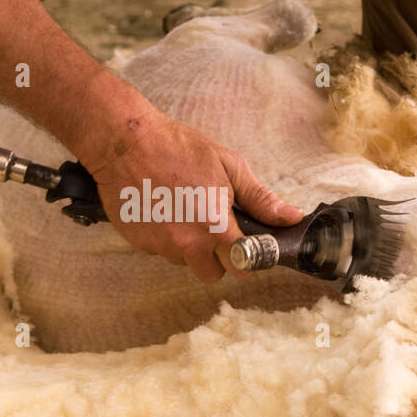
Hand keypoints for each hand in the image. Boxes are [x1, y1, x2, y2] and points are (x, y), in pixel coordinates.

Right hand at [78, 104, 303, 282]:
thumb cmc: (178, 148)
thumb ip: (260, 199)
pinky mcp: (139, 244)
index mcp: (215, 226)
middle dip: (217, 257)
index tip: (247, 245)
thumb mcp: (228, 166)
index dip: (249, 258)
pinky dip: (165, 236)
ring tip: (183, 209)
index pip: (243, 267)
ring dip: (189, 246)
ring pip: (185, 261)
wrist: (125, 142)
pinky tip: (162, 209)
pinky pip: (161, 250)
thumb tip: (291, 218)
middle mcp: (187, 244)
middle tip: (213, 226)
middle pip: (213, 274)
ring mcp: (160, 246)